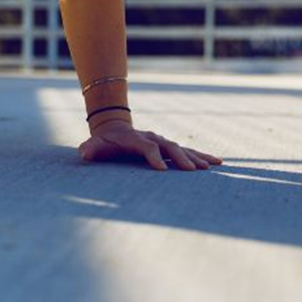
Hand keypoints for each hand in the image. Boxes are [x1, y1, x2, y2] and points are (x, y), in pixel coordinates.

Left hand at [78, 119, 222, 170]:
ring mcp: (162, 142)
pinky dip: (202, 156)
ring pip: (182, 148)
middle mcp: (152, 139)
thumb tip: (84, 154)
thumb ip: (89, 150)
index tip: (162, 171)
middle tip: (193, 171)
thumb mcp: (94, 146)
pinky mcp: (168, 148)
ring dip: (197, 157)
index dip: (154, 158)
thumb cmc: (103, 142)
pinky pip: (187, 151)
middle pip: (169, 147)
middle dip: (181, 158)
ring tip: (212, 165)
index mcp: (135, 140)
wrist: (113, 130)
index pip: (147, 148)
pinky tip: (217, 162)